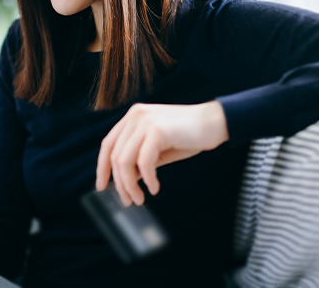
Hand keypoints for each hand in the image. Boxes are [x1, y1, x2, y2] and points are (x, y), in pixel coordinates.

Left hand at [95, 101, 228, 206]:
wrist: (216, 122)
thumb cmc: (190, 136)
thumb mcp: (159, 149)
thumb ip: (141, 159)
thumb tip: (127, 179)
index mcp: (133, 117)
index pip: (108, 144)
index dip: (102, 168)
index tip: (102, 187)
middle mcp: (135, 116)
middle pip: (114, 156)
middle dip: (119, 183)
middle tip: (128, 201)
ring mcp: (145, 121)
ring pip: (125, 161)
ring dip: (131, 185)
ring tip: (140, 198)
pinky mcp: (157, 130)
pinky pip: (144, 162)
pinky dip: (148, 179)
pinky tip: (155, 188)